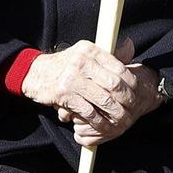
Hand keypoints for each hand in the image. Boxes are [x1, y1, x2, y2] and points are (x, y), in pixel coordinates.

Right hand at [21, 38, 156, 141]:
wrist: (36, 73)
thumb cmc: (67, 65)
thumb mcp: (86, 54)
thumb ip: (109, 55)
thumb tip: (131, 46)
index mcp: (90, 50)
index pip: (119, 67)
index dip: (132, 83)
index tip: (137, 93)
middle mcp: (82, 61)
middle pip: (114, 84)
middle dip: (127, 100)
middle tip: (132, 110)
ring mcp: (72, 78)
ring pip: (104, 100)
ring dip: (116, 114)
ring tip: (122, 121)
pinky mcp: (64, 94)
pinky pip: (88, 111)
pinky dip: (99, 121)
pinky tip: (104, 125)